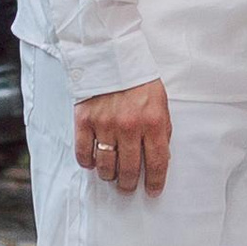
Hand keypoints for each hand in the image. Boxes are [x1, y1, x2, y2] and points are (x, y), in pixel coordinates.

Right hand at [76, 80, 170, 195]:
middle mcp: (129, 126)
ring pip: (106, 166)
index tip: (153, 191)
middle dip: (129, 184)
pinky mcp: (85, 121)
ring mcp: (105, 125)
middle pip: (129, 170)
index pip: (157, 163)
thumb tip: (161, 158)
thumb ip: (161, 130)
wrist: (110, 54)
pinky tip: (93, 162)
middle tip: (128, 186)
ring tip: (111, 175)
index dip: (155, 182)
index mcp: (152, 122)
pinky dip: (88, 162)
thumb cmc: (138, 79)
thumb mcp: (160, 102)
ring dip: (109, 176)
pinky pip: (85, 153)